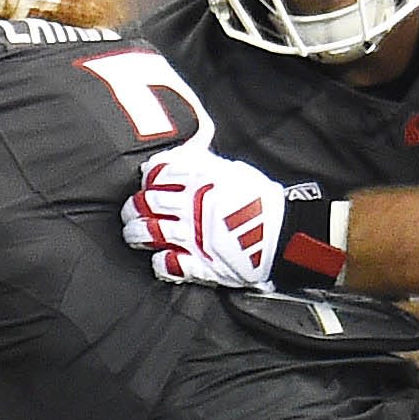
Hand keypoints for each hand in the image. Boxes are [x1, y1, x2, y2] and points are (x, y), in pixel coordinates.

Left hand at [121, 139, 344, 291]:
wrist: (286, 234)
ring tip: (134, 233)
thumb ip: (204, 164)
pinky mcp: (203, 264)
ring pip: (152, 233)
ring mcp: (197, 237)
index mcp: (203, 181)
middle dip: (134, 206)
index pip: (160, 174)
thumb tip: (181, 154)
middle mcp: (195, 208)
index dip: (148, 177)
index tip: (145, 181)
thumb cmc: (260, 200)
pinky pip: (171, 265)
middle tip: (132, 209)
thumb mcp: (233, 171)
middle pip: (149, 203)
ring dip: (136, 233)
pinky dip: (160, 262)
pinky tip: (158, 258)